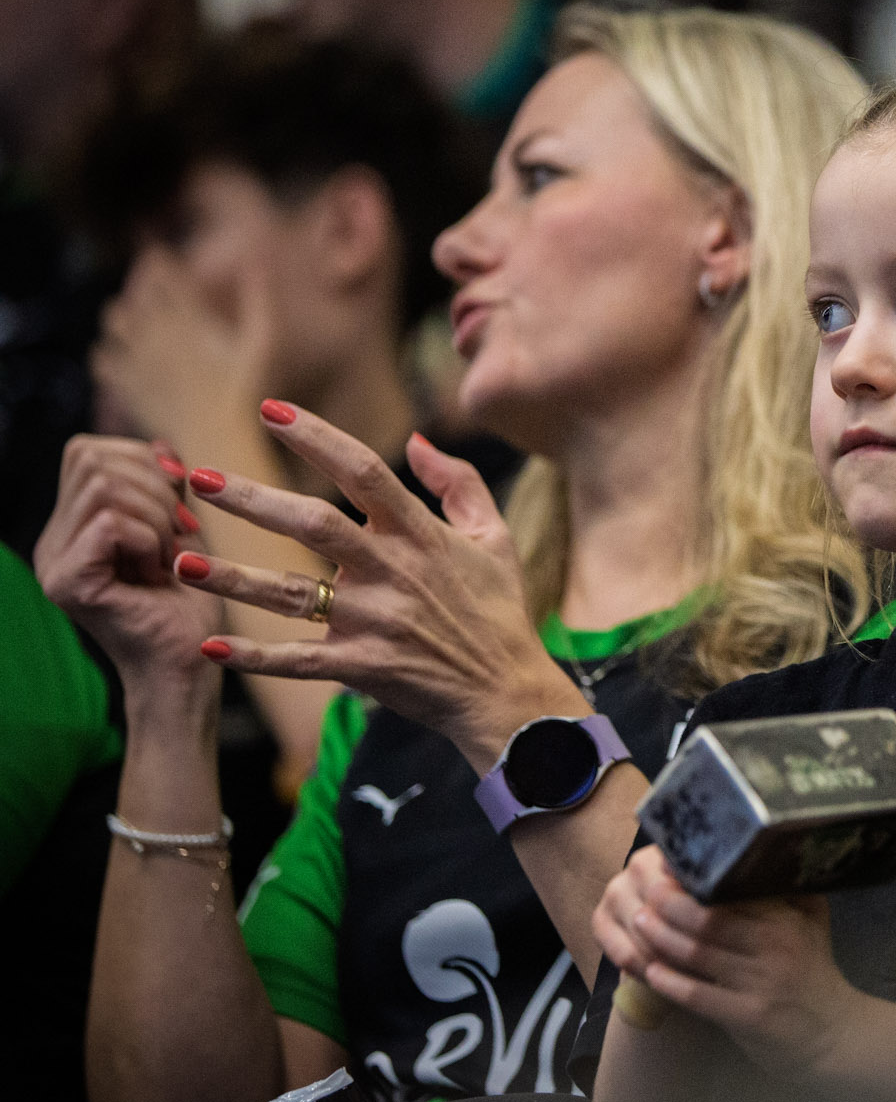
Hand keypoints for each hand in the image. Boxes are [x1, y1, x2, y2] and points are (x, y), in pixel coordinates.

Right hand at [34, 435, 219, 683]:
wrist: (188, 668)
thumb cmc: (190, 604)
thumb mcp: (180, 531)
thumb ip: (163, 490)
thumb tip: (161, 447)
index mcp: (72, 527)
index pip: (87, 452)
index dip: (142, 462)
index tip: (178, 507)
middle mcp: (52, 542)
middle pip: (92, 460)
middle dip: (153, 487)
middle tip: (176, 536)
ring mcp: (54, 563)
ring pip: (104, 488)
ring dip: (157, 517)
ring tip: (169, 557)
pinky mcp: (68, 583)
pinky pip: (112, 523)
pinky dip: (150, 538)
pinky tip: (160, 571)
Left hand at [92, 250, 272, 452]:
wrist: (216, 437)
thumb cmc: (245, 392)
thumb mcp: (261, 343)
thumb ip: (259, 301)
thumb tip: (259, 261)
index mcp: (190, 319)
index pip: (165, 276)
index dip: (159, 262)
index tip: (160, 257)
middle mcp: (158, 333)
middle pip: (137, 294)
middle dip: (141, 284)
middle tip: (150, 286)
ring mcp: (138, 359)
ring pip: (114, 319)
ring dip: (122, 314)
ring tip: (133, 318)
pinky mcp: (126, 385)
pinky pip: (101, 359)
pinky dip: (107, 353)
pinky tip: (122, 356)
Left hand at [170, 401, 570, 765]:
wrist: (508, 692)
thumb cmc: (499, 610)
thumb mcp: (496, 537)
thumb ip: (459, 483)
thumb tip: (417, 441)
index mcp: (421, 534)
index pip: (363, 470)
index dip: (316, 436)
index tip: (271, 409)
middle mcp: (393, 572)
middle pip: (314, 525)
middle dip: (254, 500)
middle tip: (199, 477)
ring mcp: (376, 622)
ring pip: (293, 595)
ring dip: (234, 579)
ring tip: (183, 561)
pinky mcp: (364, 667)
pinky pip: (300, 661)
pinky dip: (255, 659)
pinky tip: (212, 647)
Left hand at [593, 846, 861, 1079]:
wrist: (832, 1034)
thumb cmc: (813, 970)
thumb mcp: (812, 921)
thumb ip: (788, 887)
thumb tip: (757, 847)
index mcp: (787, 918)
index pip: (734, 889)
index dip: (695, 876)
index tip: (668, 863)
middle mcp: (775, 946)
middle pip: (708, 918)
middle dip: (669, 902)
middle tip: (645, 888)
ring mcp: (761, 983)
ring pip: (698, 953)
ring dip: (660, 938)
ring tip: (638, 922)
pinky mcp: (748, 1017)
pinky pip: (698, 995)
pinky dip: (669, 982)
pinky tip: (649, 971)